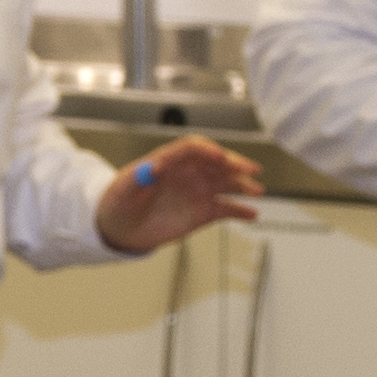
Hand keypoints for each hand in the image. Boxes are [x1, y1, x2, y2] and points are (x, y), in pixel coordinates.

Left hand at [95, 135, 265, 254]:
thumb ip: (138, 177)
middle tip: (250, 169)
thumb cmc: (119, 203)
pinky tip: (252, 213)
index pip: (192, 149)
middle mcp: (188, 173)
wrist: (122, 228)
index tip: (220, 156)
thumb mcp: (124, 190)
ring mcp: (197, 192)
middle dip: (234, 164)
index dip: (207, 150)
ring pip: (225, 183)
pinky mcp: (202, 212)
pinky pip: (225, 209)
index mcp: (168, 161)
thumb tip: (152, 165)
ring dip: (242, 185)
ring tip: (257, 191)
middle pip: (215, 163)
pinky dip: (239, 211)